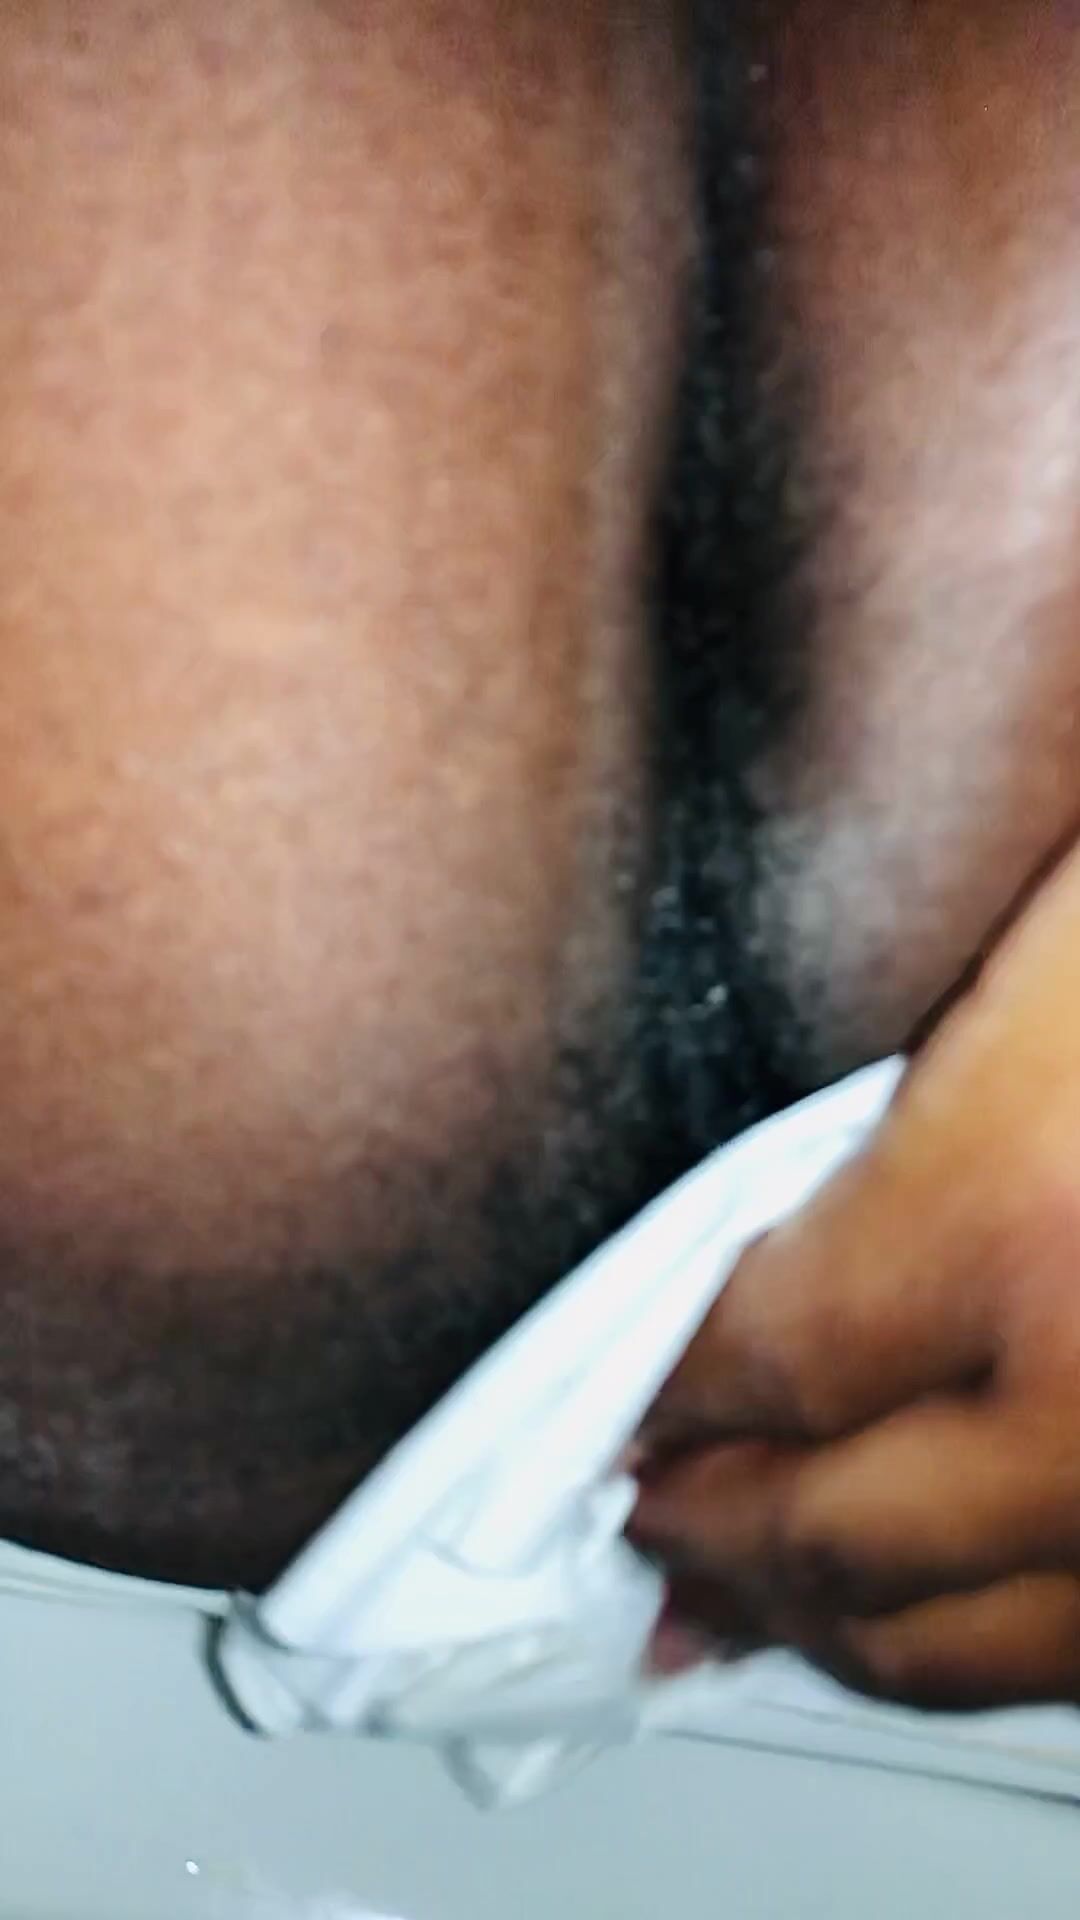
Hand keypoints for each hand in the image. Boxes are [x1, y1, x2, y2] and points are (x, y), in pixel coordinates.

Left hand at [633, 843, 1079, 1709]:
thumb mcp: (1058, 954)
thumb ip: (903, 1113)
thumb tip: (764, 1258)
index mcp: (1021, 1218)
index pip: (763, 1356)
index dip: (668, 1390)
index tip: (626, 1394)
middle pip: (836, 1538)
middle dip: (714, 1533)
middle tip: (646, 1519)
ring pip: (967, 1649)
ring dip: (831, 1627)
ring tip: (748, 1598)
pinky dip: (987, 1654)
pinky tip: (932, 1621)